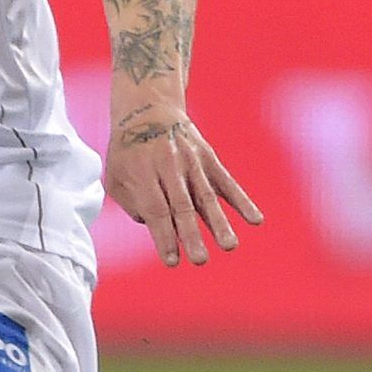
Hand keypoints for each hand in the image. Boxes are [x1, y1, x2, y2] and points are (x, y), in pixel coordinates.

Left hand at [105, 103, 262, 267]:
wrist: (148, 110)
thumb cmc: (128, 151)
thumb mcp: (116, 175)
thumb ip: (131, 203)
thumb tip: (153, 225)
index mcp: (143, 173)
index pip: (155, 211)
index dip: (163, 237)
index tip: (172, 261)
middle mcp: (169, 167)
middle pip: (182, 206)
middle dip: (191, 235)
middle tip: (200, 260)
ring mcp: (191, 162)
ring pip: (207, 196)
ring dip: (219, 223)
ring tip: (229, 246)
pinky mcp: (208, 158)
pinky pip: (227, 181)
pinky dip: (242, 201)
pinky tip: (255, 220)